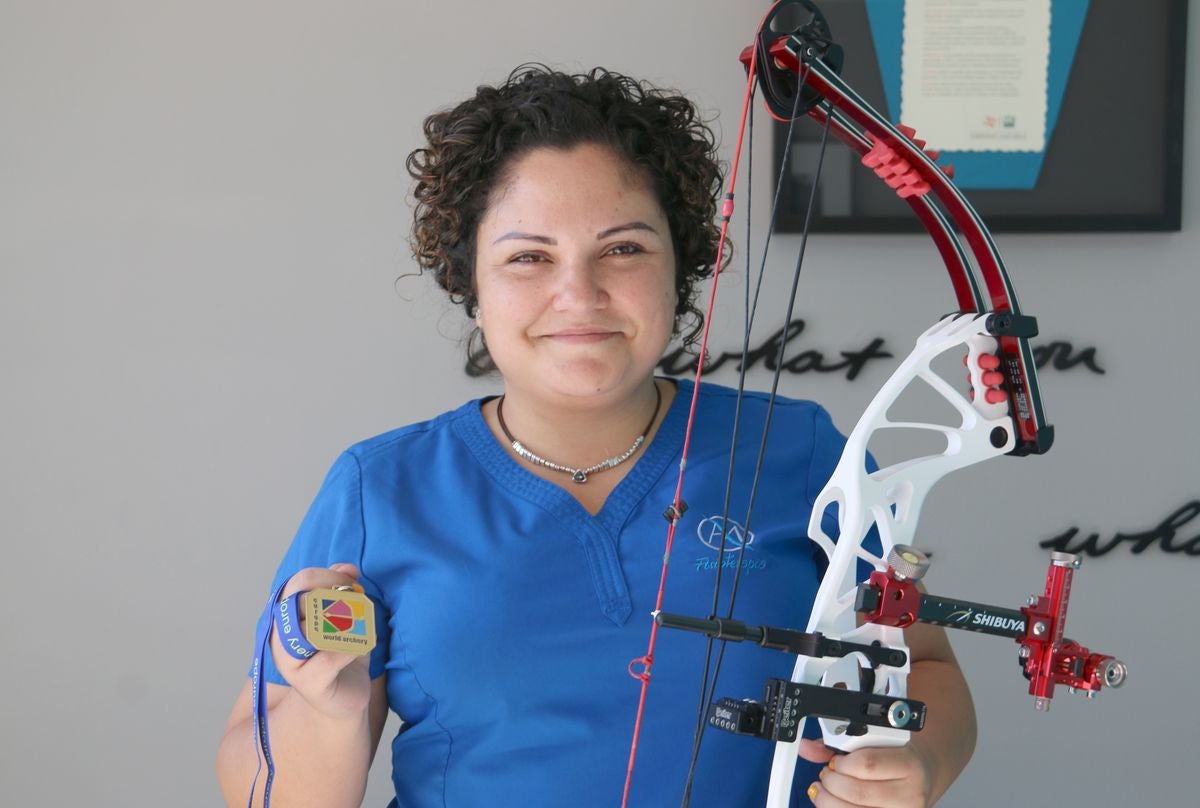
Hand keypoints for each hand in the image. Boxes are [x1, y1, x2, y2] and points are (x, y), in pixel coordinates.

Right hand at [269, 563, 373, 721]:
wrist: (346, 696)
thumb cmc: (342, 652)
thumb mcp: (344, 615)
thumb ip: (340, 589)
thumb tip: (347, 568)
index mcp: (285, 616)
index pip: (299, 582)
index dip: (329, 576)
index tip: (352, 583)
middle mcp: (280, 637)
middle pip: (301, 601)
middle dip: (337, 597)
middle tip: (358, 604)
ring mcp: (290, 663)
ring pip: (310, 628)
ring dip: (343, 622)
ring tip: (358, 627)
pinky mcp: (308, 684)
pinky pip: (330, 657)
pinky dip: (351, 648)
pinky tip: (361, 648)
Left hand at [798, 738, 933, 807]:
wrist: (922, 777)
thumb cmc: (896, 759)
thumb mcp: (875, 742)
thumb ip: (838, 743)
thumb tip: (806, 748)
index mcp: (909, 764)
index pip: (867, 764)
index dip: (842, 763)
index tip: (835, 760)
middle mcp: (911, 793)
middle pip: (858, 792)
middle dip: (832, 783)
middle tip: (827, 774)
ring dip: (829, 801)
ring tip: (824, 790)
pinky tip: (832, 803)